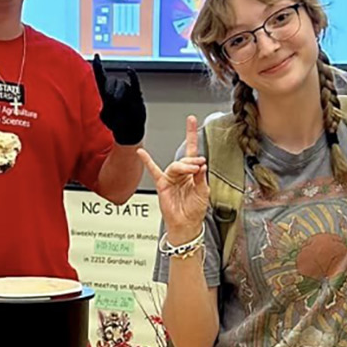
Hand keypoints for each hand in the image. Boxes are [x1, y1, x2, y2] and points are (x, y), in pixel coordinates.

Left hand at [93, 55, 145, 144]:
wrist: (128, 132)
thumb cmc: (115, 123)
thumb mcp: (104, 116)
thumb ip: (102, 106)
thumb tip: (107, 98)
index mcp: (104, 92)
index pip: (100, 76)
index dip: (98, 66)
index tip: (96, 56)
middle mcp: (115, 89)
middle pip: (111, 80)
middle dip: (109, 89)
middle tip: (110, 101)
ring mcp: (126, 91)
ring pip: (121, 84)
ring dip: (119, 93)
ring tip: (118, 103)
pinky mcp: (136, 94)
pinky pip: (134, 82)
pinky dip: (132, 76)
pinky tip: (129, 71)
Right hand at [137, 115, 209, 242]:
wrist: (186, 225)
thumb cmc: (195, 210)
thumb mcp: (204, 192)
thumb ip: (201, 177)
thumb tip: (200, 164)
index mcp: (192, 173)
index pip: (192, 151)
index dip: (192, 135)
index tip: (192, 120)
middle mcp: (181, 173)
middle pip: (185, 159)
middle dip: (193, 160)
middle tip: (199, 165)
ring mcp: (171, 178)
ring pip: (176, 165)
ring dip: (185, 166)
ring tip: (192, 170)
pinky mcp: (163, 185)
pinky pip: (154, 171)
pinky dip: (148, 162)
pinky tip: (142, 154)